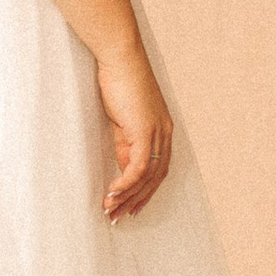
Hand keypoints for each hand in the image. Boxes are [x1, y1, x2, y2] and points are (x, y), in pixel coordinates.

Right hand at [94, 43, 172, 221]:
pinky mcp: (145, 131)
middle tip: (119, 218)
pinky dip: (126, 183)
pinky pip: (138, 166)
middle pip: (156, 179)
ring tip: (110, 211)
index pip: (158, 170)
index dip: (145, 191)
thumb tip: (124, 166)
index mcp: (162, 130)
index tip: (130, 207)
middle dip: (137, 201)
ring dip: (127, 196)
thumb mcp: (123, 118)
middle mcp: (165, 134)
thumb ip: (126, 142)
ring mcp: (157, 133)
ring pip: (147, 176)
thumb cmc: (118, 80)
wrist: (120, 57)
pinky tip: (112, 192)